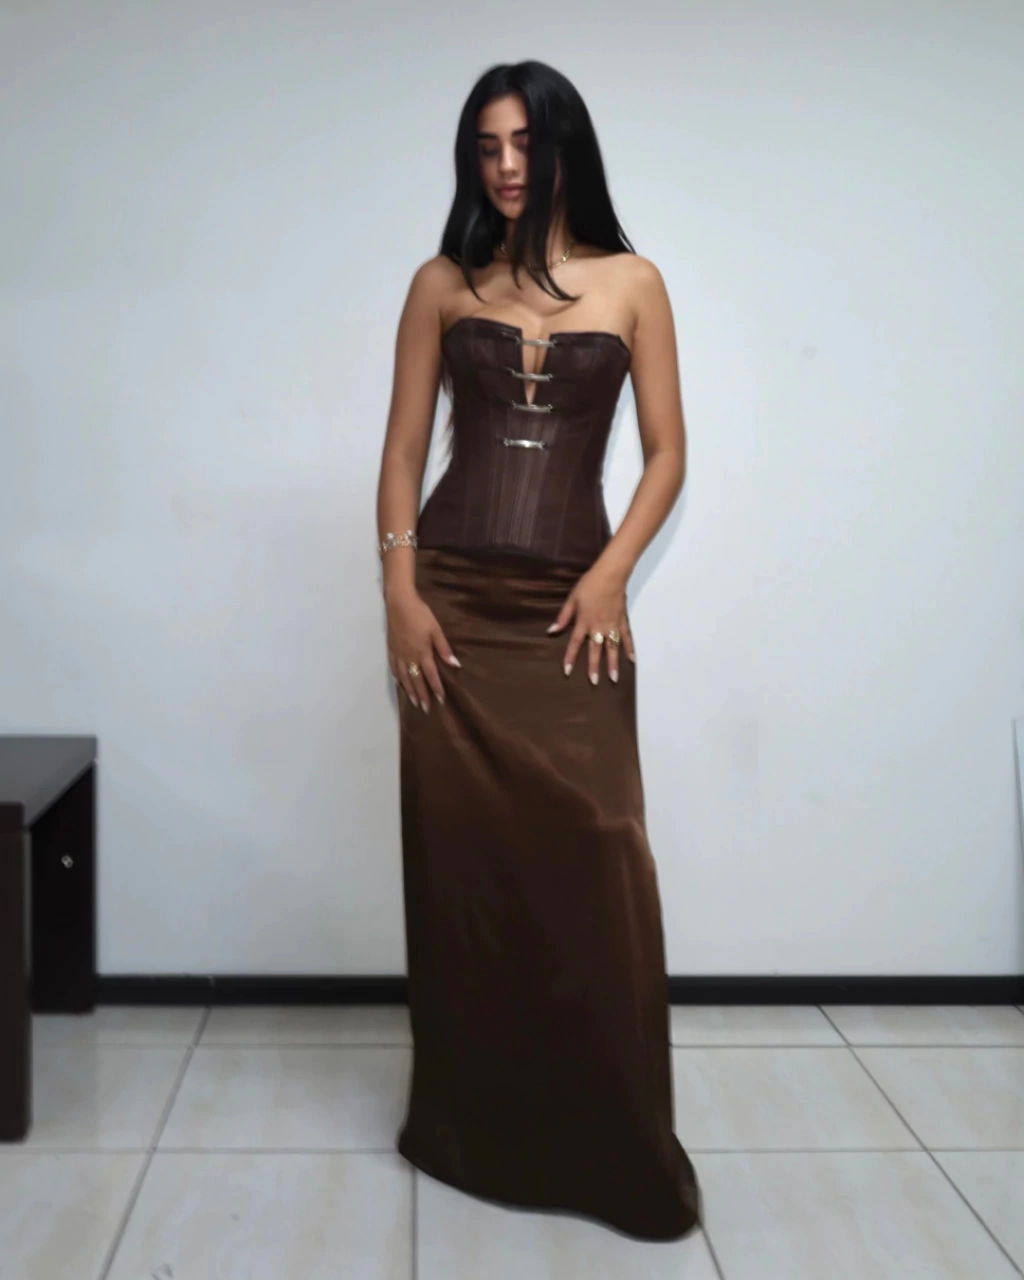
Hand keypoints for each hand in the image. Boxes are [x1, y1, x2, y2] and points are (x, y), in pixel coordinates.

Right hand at [385, 586, 459, 711]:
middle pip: (416, 680)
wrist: (399, 603)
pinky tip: (399, 682)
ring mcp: (398, 653)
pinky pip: (393, 667)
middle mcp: (409, 657)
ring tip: (414, 701)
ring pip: (403, 677)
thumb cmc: (420, 615)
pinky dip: (397, 677)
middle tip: (426, 709)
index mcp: (422, 653)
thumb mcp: (436, 630)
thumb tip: (454, 665)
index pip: (431, 675)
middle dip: (422, 695)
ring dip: (409, 690)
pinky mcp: (391, 648)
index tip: (440, 700)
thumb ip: (444, 648)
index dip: (436, 688)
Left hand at [546, 564, 635, 684]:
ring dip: (613, 664)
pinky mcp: (622, 621)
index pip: (576, 643)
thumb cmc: (589, 585)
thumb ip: (563, 617)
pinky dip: (629, 648)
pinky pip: (626, 637)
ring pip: (612, 648)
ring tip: (614, 679)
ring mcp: (612, 625)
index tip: (568, 671)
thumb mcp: (572, 599)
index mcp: (584, 622)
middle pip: (596, 650)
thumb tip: (551, 630)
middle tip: (594, 682)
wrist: (610, 574)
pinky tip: (631, 660)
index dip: (571, 657)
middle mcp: (598, 627)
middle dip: (594, 667)